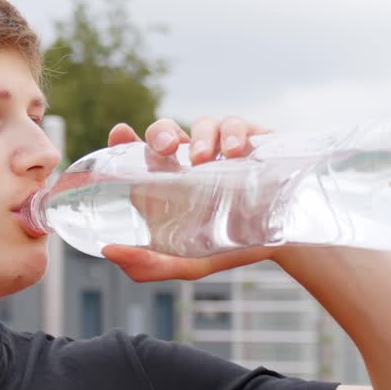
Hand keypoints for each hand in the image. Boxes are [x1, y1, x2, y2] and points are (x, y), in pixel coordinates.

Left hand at [100, 116, 276, 281]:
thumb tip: (108, 251)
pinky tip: (235, 151)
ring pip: (205, 124)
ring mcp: (222, 147)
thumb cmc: (227, 247)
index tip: (120, 133)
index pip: (141, 152)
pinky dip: (234, 133)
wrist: (282, 245)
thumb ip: (148, 265)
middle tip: (166, 148)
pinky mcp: (255, 140)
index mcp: (168, 180)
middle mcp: (191, 159)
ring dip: (201, 135)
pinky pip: (240, 125)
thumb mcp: (187, 264)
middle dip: (162, 132)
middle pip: (167, 131)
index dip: (126, 140)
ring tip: (202, 159)